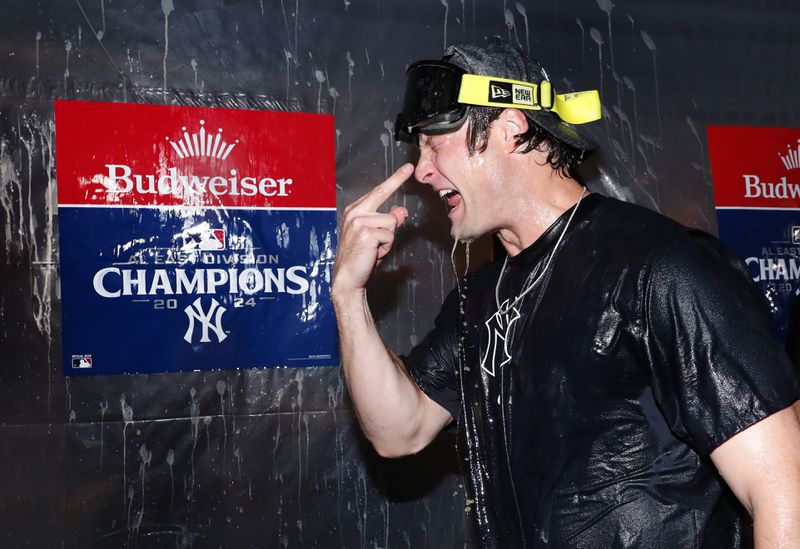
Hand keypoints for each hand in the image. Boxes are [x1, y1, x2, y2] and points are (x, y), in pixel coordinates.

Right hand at [333, 164, 413, 294]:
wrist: (348, 278)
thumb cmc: (362, 258)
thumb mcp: (378, 238)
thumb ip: (389, 223)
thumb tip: (401, 211)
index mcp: (355, 211)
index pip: (377, 192)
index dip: (393, 179)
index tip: (407, 168)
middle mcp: (354, 212)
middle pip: (382, 193)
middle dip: (396, 179)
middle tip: (410, 167)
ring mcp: (358, 221)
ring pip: (391, 221)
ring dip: (388, 239)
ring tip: (375, 249)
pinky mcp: (365, 232)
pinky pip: (390, 235)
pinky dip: (386, 247)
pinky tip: (374, 253)